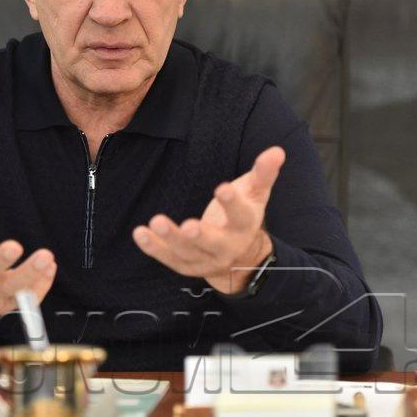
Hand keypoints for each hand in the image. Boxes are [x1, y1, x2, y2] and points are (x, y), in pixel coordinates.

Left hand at [132, 146, 284, 293]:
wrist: (239, 256)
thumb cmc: (244, 214)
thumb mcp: (255, 193)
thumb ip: (263, 173)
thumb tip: (277, 151)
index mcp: (244, 227)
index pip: (240, 216)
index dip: (232, 203)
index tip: (222, 188)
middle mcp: (226, 247)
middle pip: (212, 243)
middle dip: (199, 236)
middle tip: (188, 226)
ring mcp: (204, 260)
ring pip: (186, 252)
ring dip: (170, 239)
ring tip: (156, 222)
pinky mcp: (185, 265)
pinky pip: (167, 258)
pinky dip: (152, 247)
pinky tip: (139, 233)